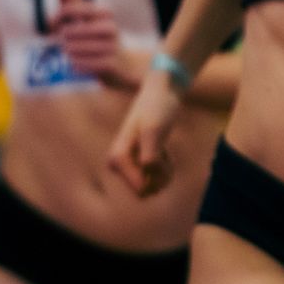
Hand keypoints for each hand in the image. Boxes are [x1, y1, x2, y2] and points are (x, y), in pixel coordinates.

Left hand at [57, 0, 143, 89]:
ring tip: (71, 52)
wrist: (122, 63)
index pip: (72, 9)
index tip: (50, 24)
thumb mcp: (90, 18)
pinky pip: (79, 64)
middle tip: (64, 41)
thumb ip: (75, 3)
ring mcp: (111, 46)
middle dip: (62, 38)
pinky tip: (77, 63)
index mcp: (105, 12)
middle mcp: (110, 27)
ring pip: (72, 49)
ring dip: (67, 52)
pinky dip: (74, 64)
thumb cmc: (99, 37)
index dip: (57, 16)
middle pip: (68, 31)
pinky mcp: (109, 64)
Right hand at [107, 70, 182, 197]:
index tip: (162, 153)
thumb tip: (147, 180)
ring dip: (164, 171)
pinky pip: (154, 179)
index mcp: (117, 158)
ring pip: (152, 186)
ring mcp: (127, 164)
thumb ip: (150, 156)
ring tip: (165, 150)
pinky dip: (165, 167)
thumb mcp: (155, 130)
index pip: (141, 188)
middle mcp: (117, 164)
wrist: (161, 92)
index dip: (158, 175)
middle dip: (161, 175)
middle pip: (146, 190)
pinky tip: (163, 150)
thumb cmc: (157, 108)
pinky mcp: (137, 163)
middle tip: (165, 152)